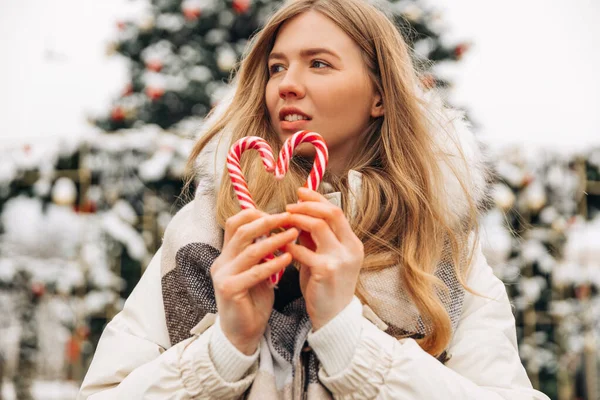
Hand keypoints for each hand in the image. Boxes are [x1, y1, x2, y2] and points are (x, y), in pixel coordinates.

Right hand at [211, 209, 297, 354]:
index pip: (235, 223)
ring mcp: (223, 276)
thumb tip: (279, 229)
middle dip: (267, 221)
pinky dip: (273, 263)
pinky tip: (288, 258)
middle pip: (241, 231)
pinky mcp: (229, 290)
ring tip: (294, 234)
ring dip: (275, 240)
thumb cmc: (253, 301)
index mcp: (226, 255)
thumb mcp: (258, 272)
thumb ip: (261, 253)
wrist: (242, 334)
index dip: (256, 214)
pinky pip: (255, 272)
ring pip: (250, 250)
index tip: (279, 214)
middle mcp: (221, 262)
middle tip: (289, 218)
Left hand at [285, 187, 363, 330]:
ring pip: (318, 226)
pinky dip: (290, 245)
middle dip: (307, 206)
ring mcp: (340, 259)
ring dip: (297, 221)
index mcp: (352, 243)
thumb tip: (298, 217)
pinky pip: (303, 250)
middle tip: (288, 205)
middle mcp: (351, 248)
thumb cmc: (325, 287)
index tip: (300, 192)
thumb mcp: (324, 258)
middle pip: (331, 213)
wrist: (333, 318)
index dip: (317, 199)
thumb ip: (315, 239)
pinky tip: (281, 245)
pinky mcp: (326, 271)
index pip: (336, 211)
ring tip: (282, 221)